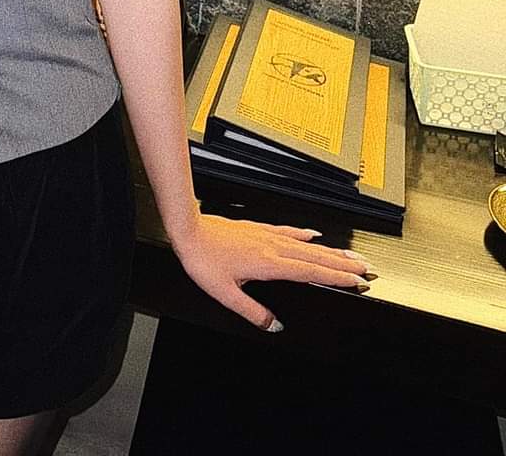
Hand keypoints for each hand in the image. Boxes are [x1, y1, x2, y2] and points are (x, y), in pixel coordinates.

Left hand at [171, 213, 374, 331]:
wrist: (189, 231)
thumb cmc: (203, 259)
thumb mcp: (226, 295)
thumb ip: (253, 312)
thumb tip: (275, 326)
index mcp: (268, 265)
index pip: (311, 272)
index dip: (336, 277)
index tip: (357, 280)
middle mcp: (271, 247)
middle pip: (315, 257)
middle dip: (342, 264)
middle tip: (366, 268)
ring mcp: (266, 236)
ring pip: (306, 244)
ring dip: (330, 250)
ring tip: (350, 255)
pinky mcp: (257, 229)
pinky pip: (287, 231)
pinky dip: (303, 234)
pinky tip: (312, 234)